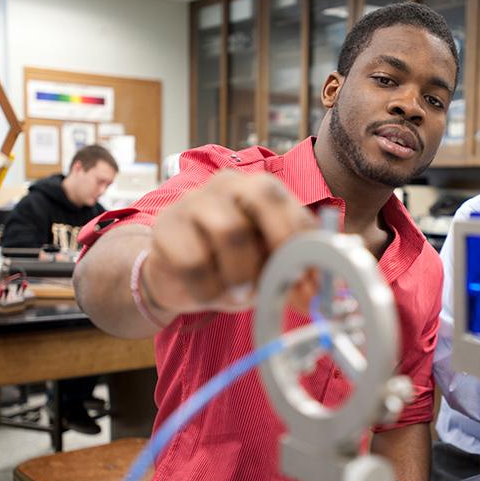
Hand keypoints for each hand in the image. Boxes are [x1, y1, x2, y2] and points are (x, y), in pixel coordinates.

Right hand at [141, 170, 315, 314]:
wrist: (176, 279)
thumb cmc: (230, 267)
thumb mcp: (265, 270)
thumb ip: (289, 274)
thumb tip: (312, 294)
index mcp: (263, 191)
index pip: (295, 209)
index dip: (307, 247)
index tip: (309, 282)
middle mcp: (230, 185)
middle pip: (263, 195)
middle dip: (279, 242)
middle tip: (278, 280)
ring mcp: (195, 200)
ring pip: (230, 231)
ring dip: (240, 274)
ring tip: (238, 295)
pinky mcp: (167, 225)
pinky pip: (195, 261)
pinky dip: (209, 289)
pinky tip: (209, 294)